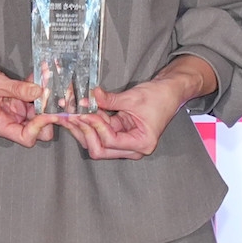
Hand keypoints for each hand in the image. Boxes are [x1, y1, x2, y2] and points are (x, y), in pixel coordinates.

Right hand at [0, 49, 51, 146]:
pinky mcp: (14, 99)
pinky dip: (37, 88)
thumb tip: (40, 92)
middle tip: (54, 96)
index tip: (49, 111)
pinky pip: (31, 97)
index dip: (40, 126)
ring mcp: (12, 110)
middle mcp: (7, 121)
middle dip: (46, 113)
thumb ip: (18, 89)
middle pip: (36, 128)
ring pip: (36, 111)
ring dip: (44, 97)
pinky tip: (40, 75)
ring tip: (48, 79)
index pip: (26, 137)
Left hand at [64, 54, 217, 159]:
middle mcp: (132, 149)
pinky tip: (79, 114)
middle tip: (73, 115)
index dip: (96, 126)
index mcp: (141, 143)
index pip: (111, 141)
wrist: (169, 92)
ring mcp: (125, 145)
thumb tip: (88, 97)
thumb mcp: (133, 97)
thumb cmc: (159, 96)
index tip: (86, 111)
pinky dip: (89, 125)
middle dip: (85, 132)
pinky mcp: (119, 136)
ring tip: (72, 114)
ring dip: (83, 129)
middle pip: (100, 150)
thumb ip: (109, 100)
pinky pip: (100, 135)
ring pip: (96, 145)